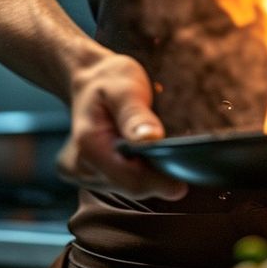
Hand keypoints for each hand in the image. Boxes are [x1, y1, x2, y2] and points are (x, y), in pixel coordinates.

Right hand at [55, 50, 188, 199]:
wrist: (89, 81)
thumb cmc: (109, 80)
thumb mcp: (124, 87)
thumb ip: (134, 114)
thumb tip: (152, 139)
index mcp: (87, 145)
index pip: (130, 180)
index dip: (160, 182)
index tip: (186, 175)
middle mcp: (80, 167)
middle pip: (132, 187)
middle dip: (158, 175)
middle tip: (181, 155)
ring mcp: (84, 175)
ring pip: (130, 187)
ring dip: (150, 173)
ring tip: (162, 150)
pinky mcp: (92, 177)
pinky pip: (125, 182)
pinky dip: (141, 171)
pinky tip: (147, 154)